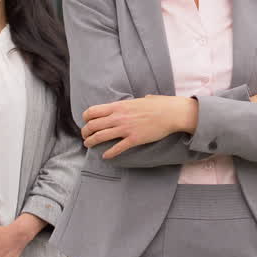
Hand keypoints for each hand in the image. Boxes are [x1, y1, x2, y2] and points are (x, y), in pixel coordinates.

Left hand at [81, 95, 196, 158]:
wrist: (171, 113)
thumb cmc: (159, 105)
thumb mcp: (140, 100)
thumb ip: (132, 104)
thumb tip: (136, 102)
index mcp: (119, 106)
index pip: (93, 111)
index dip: (86, 118)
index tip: (87, 122)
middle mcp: (119, 117)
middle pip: (93, 125)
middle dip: (85, 132)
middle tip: (85, 136)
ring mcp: (126, 129)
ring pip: (101, 137)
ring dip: (91, 142)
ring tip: (89, 145)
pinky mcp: (134, 139)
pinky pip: (117, 148)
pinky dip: (109, 153)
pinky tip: (105, 156)